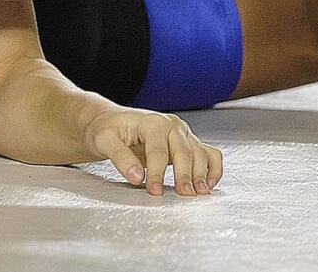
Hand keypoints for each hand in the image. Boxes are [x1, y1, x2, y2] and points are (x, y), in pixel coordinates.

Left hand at [85, 108, 222, 195]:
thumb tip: (137, 177)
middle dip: (184, 176)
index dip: (157, 173)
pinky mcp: (189, 142)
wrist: (111, 122)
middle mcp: (171, 125)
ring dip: (201, 174)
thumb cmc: (107, 129)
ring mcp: (182, 133)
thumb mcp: (103, 140)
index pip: (158, 151)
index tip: (154, 191)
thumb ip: (120, 158)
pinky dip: (213, 168)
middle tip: (183, 196)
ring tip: (198, 193)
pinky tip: (208, 184)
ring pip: (200, 153)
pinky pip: (209, 154)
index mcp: (151, 121)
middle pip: (183, 152)